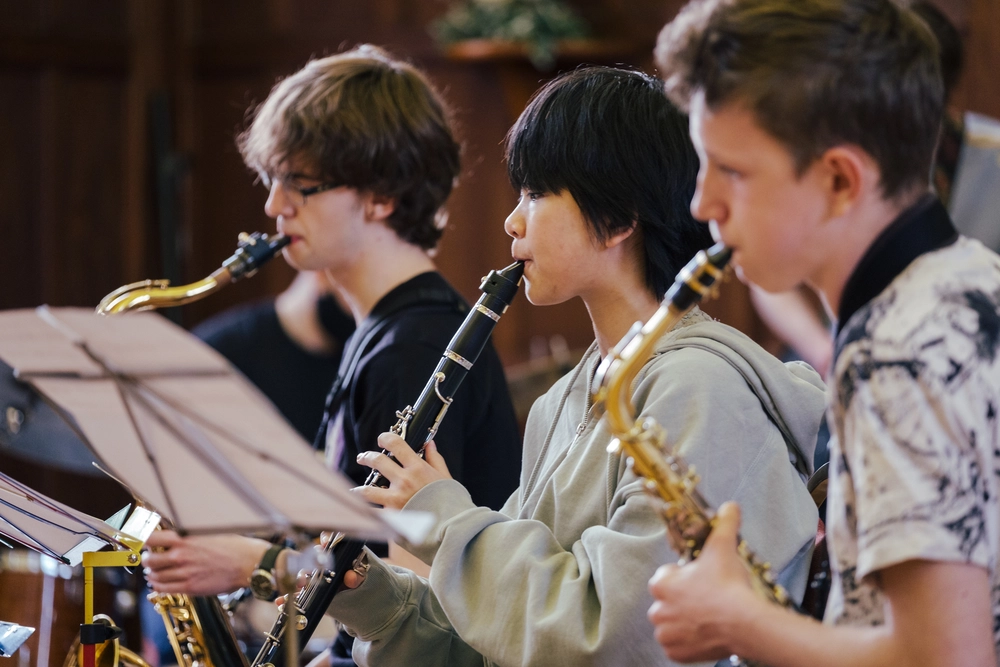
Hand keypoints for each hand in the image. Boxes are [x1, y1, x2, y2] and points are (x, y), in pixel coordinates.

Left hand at [143, 531, 269, 595]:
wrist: (249, 563)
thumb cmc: (235, 546)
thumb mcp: (210, 533)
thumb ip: (190, 536)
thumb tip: (177, 536)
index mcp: (185, 539)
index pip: (152, 539)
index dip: (145, 542)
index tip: (144, 543)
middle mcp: (181, 556)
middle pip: (150, 560)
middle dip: (148, 560)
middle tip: (150, 559)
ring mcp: (184, 573)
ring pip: (155, 576)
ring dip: (151, 574)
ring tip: (154, 573)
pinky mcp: (190, 587)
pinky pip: (164, 589)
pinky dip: (158, 587)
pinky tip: (159, 584)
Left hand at [355, 433, 451, 509]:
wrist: (451, 527)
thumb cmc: (450, 502)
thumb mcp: (445, 477)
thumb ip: (435, 459)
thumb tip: (429, 444)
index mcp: (417, 468)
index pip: (396, 444)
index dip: (386, 438)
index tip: (382, 439)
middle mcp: (404, 480)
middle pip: (378, 461)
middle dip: (367, 457)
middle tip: (363, 457)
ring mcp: (396, 498)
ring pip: (367, 489)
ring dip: (359, 488)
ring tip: (355, 489)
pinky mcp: (392, 516)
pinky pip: (374, 512)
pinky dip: (367, 513)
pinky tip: (362, 512)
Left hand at [647, 502, 760, 662]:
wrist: (744, 623)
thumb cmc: (728, 587)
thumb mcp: (723, 547)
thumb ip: (724, 524)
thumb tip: (729, 507)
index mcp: (661, 584)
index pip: (667, 576)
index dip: (685, 575)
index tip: (701, 578)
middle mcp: (657, 611)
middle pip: (669, 601)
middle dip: (685, 599)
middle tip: (708, 598)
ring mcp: (667, 634)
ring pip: (673, 624)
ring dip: (686, 620)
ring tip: (709, 615)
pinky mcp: (677, 653)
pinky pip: (678, 646)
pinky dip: (690, 641)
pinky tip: (706, 632)